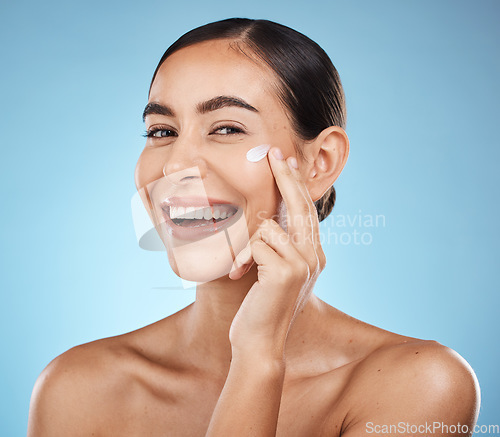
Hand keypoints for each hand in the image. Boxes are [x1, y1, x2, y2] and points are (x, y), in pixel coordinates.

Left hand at [228, 147, 326, 360]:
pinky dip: (242, 257)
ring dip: (247, 246)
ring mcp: (304, 264)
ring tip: (241, 269)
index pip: (306, 212)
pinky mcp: (287, 272)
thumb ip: (278, 247)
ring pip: (269, 227)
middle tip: (274, 152)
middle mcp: (315, 257)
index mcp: (313, 255)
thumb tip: (268, 220)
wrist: (259, 342)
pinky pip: (258, 244)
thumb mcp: (273, 272)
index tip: (285, 162)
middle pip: (301, 206)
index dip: (296, 185)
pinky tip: (239, 276)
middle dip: (286, 177)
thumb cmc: (261, 306)